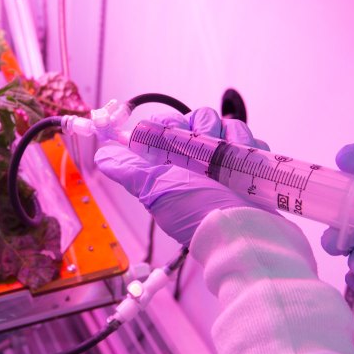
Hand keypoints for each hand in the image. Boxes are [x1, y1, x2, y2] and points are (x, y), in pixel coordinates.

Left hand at [95, 107, 271, 244]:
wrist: (243, 233)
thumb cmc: (197, 215)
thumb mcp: (155, 191)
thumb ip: (129, 170)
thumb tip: (102, 155)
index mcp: (171, 165)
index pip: (166, 125)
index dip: (169, 123)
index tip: (173, 132)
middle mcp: (197, 162)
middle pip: (198, 119)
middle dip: (202, 129)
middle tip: (203, 152)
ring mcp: (225, 163)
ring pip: (225, 125)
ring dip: (227, 137)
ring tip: (226, 162)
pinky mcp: (251, 165)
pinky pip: (250, 139)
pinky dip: (248, 146)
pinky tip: (244, 164)